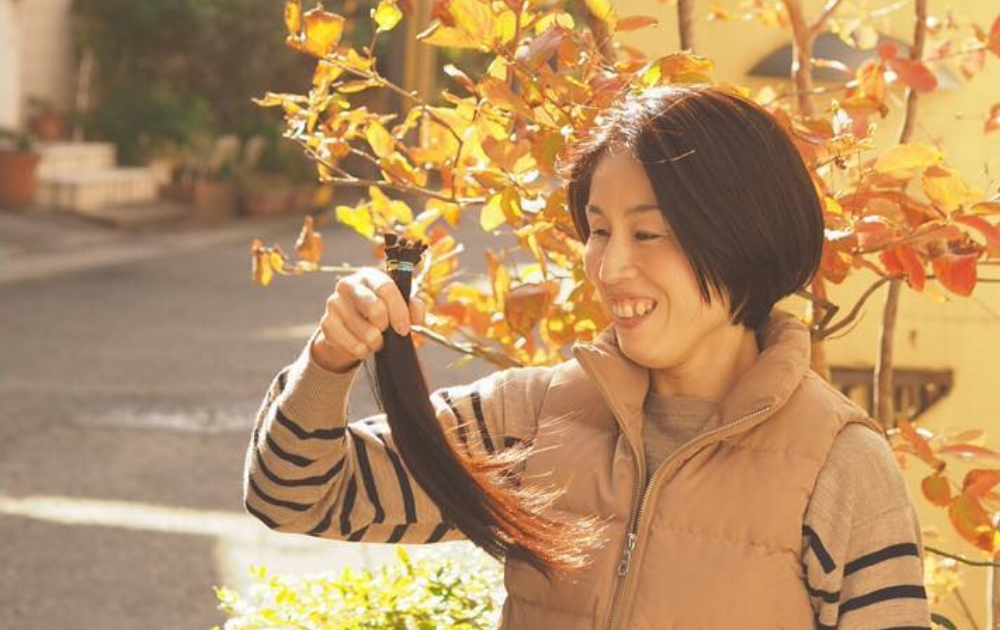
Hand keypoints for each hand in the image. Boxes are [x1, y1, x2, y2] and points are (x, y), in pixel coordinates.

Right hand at [310, 268, 425, 372]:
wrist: (349, 330)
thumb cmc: (378, 313)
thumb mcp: (398, 306)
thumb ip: (413, 308)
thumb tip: (417, 319)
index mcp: (369, 276)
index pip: (386, 287)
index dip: (399, 310)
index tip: (404, 329)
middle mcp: (348, 285)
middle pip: (375, 308)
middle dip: (385, 327)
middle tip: (386, 332)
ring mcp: (334, 303)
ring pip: (366, 332)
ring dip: (376, 342)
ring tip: (374, 338)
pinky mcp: (326, 323)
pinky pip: (353, 346)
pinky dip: (363, 351)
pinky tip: (362, 344)